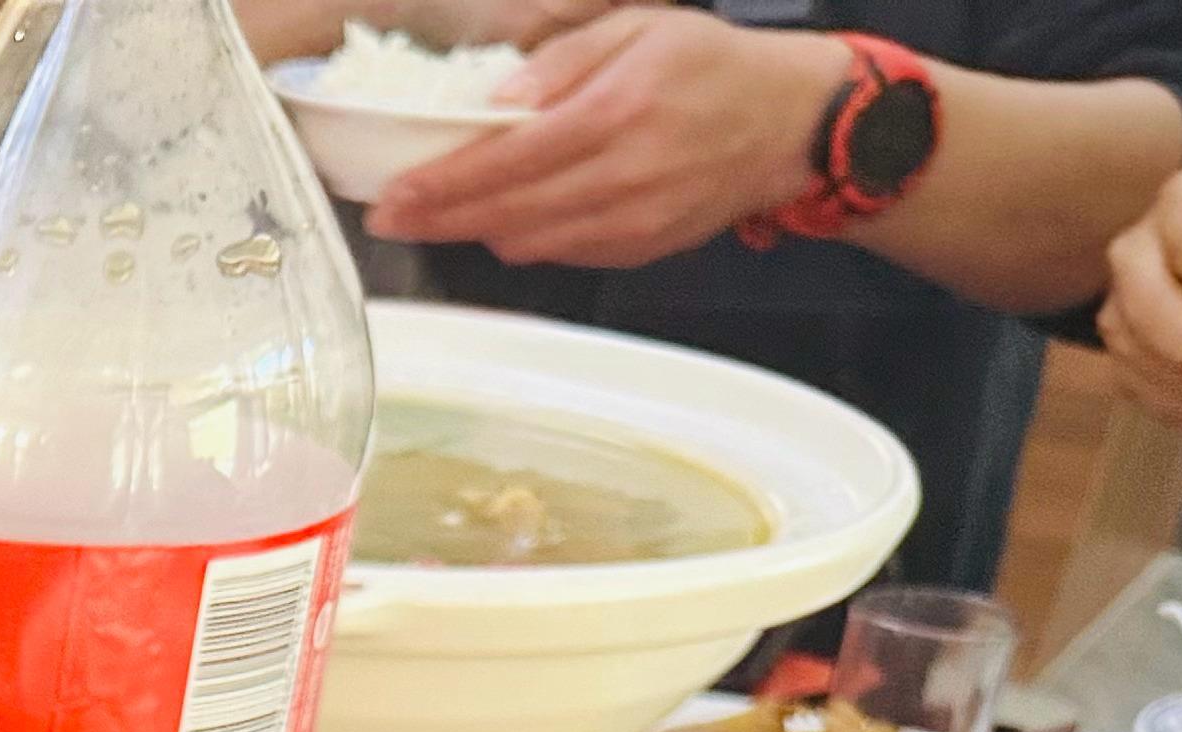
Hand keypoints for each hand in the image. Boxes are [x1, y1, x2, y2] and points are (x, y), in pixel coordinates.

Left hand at [368, 8, 851, 269]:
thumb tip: (496, 99)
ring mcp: (634, 221)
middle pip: (505, 213)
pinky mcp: (643, 248)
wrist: (791, 120)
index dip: (441, 186)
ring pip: (529, 242)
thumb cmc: (710, 65)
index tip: (393, 196)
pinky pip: (564, 254)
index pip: (506, 161)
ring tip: (440, 214)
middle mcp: (623, 175)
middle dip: (439, 219)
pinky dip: (527, 238)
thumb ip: (562, 61)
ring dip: (478, 231)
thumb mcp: (637, 27)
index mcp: (616, 112)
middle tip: (390, 216)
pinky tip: (508, 218)